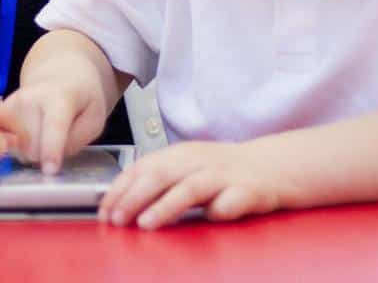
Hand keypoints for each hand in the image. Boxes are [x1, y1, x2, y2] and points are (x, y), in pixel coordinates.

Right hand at [7, 79, 107, 173]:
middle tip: (57, 143)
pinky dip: (19, 146)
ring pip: (17, 150)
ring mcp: (12, 103)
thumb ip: (77, 140)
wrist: (59, 74)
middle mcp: (30, 97)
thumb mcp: (95, 118)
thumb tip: (48, 160)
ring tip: (43, 135)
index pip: (54, 125)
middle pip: (32, 148)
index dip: (52, 150)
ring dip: (31, 152)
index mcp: (61, 96)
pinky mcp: (0, 110)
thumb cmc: (81, 100)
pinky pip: (7, 143)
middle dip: (45, 156)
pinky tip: (30, 134)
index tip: (49, 171)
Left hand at [99, 141, 291, 228]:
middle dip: (134, 197)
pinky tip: (210, 218)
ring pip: (191, 188)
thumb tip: (120, 202)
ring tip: (146, 223)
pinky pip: (231, 201)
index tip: (104, 210)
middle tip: (117, 218)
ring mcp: (224, 176)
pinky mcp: (249, 190)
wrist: (273, 165)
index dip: (121, 189)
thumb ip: (159, 181)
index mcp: (180, 155)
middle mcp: (199, 162)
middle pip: (160, 175)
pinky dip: (220, 209)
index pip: (142, 168)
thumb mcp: (187, 169)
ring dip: (166, 206)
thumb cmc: (224, 171)